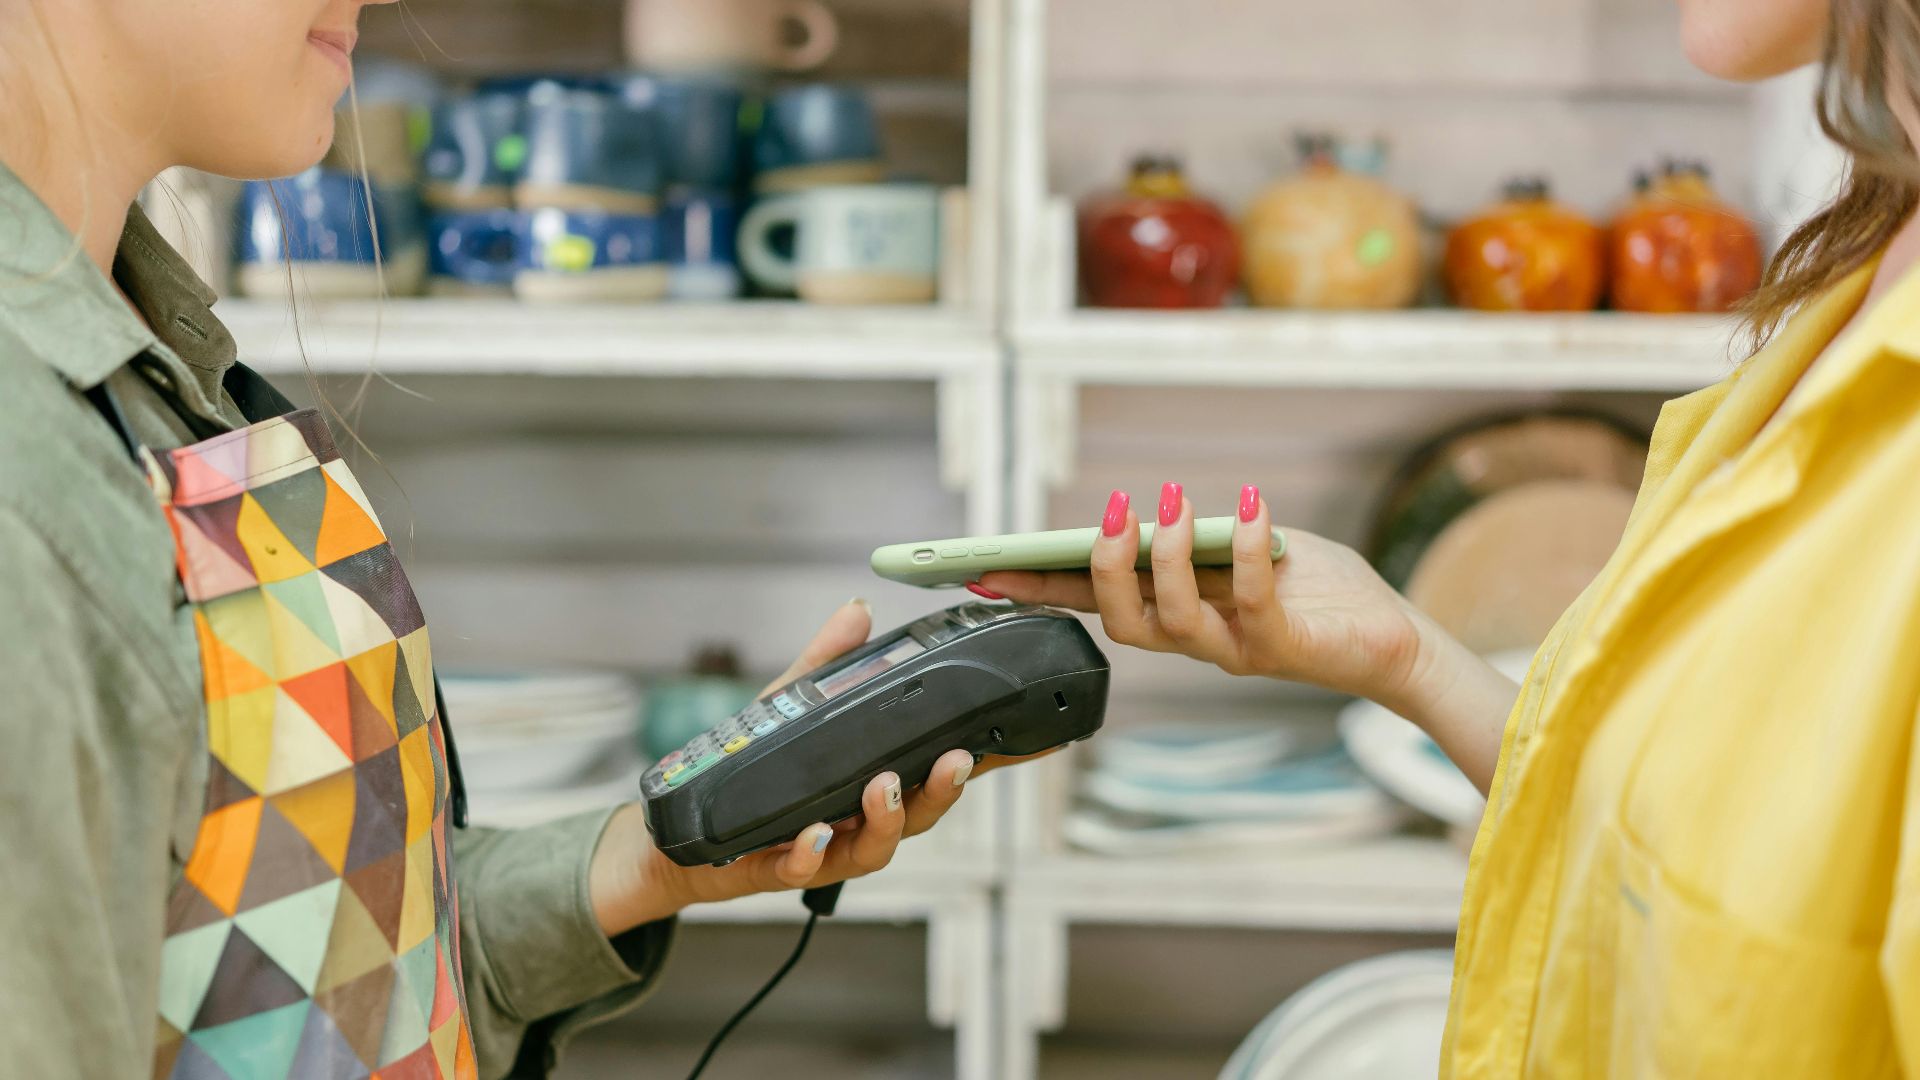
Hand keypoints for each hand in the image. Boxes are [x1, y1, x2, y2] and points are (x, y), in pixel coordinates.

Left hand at [590, 600, 1023, 933]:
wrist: (683, 836)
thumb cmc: (748, 772)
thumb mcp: (788, 707)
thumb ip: (826, 663)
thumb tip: (858, 611)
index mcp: (873, 779)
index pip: (938, 769)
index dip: (989, 758)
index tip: (1030, 740)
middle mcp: (858, 821)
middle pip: (920, 815)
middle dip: (942, 790)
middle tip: (956, 761)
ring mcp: (824, 850)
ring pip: (874, 849)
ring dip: (886, 819)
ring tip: (883, 787)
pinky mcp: (777, 869)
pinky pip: (801, 870)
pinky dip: (810, 853)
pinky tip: (811, 834)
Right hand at [982, 485, 1434, 707]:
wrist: (1394, 636)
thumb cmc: (1318, 588)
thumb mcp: (1245, 550)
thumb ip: (1199, 537)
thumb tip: (1151, 514)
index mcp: (1177, 613)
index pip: (1094, 603)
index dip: (1039, 591)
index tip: (985, 569)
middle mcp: (1196, 640)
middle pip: (1120, 621)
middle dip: (1102, 569)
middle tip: (1110, 515)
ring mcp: (1235, 650)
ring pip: (1172, 621)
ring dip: (1163, 558)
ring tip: (1165, 500)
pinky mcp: (1282, 649)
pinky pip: (1250, 601)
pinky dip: (1242, 546)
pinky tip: (1246, 504)